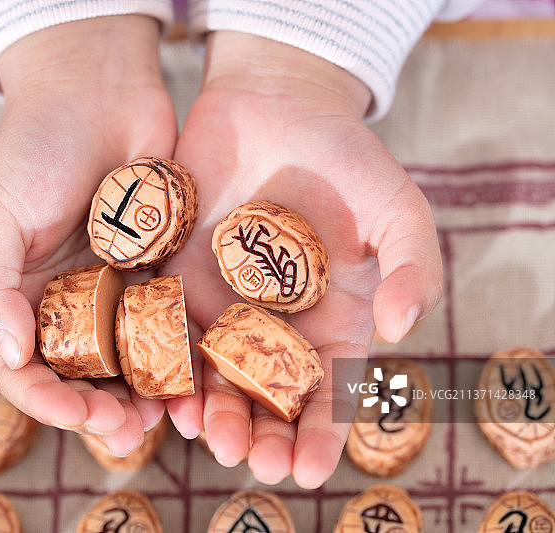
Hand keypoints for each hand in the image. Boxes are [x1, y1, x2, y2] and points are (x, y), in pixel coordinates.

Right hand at [0, 16, 201, 454]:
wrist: (97, 90)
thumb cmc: (32, 149)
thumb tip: (11, 357)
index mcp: (18, 298)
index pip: (24, 369)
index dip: (45, 400)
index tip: (75, 413)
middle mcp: (65, 302)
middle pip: (81, 376)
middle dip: (100, 410)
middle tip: (127, 427)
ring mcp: (114, 290)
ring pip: (129, 361)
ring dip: (143, 394)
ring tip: (163, 416)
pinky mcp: (158, 272)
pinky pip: (168, 323)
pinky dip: (179, 355)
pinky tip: (195, 376)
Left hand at [164, 31, 442, 485]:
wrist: (276, 102)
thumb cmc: (347, 157)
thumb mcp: (398, 209)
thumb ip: (414, 267)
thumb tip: (402, 330)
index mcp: (330, 318)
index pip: (327, 389)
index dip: (323, 433)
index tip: (313, 469)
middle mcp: (273, 322)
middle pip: (264, 394)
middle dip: (259, 432)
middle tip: (251, 462)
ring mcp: (222, 302)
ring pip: (212, 372)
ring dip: (209, 408)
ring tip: (206, 435)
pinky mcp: (177, 275)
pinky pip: (166, 327)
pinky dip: (163, 360)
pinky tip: (160, 389)